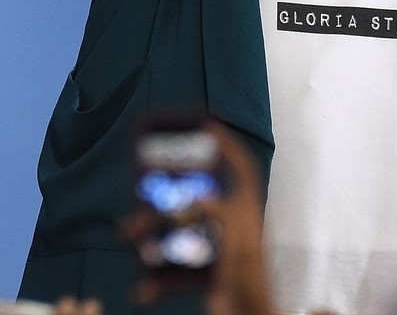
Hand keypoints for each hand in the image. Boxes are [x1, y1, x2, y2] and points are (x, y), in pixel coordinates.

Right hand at [121, 122, 273, 314]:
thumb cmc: (252, 284)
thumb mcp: (239, 244)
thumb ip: (223, 215)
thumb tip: (198, 200)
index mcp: (247, 210)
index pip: (240, 166)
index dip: (227, 144)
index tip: (208, 124)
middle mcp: (232, 225)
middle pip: (197, 198)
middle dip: (166, 195)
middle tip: (143, 190)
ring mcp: (218, 249)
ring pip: (178, 233)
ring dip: (151, 234)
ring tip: (127, 234)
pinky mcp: (206, 276)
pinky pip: (175, 273)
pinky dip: (157, 282)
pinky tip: (142, 289)